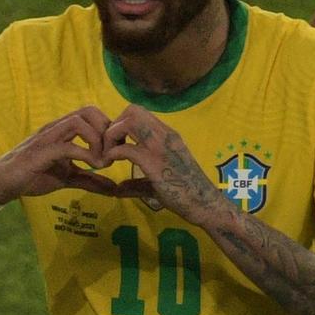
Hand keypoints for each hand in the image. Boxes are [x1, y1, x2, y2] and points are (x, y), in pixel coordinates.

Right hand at [0, 106, 118, 204]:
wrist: (3, 182)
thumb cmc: (33, 175)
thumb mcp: (68, 178)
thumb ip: (90, 180)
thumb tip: (114, 189)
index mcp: (64, 130)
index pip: (92, 114)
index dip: (109, 129)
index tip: (116, 151)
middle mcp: (57, 127)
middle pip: (88, 110)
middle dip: (106, 130)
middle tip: (112, 153)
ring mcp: (48, 137)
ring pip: (79, 122)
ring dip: (97, 140)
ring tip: (102, 161)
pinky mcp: (41, 151)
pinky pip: (67, 146)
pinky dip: (86, 155)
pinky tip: (93, 167)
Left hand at [102, 104, 221, 221]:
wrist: (204, 203)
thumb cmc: (186, 194)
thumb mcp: (159, 181)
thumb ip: (137, 181)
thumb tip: (118, 187)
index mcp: (167, 134)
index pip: (139, 112)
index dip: (121, 123)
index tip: (117, 142)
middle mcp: (164, 134)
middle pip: (132, 110)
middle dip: (115, 125)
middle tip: (111, 146)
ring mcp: (160, 146)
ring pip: (128, 122)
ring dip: (112, 135)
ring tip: (110, 154)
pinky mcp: (154, 162)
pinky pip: (126, 148)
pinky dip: (113, 153)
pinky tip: (111, 163)